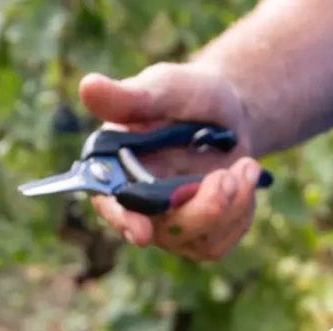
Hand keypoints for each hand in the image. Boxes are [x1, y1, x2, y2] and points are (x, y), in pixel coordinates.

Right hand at [79, 63, 261, 259]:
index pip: (108, 203)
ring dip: (231, 205)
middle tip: (228, 177)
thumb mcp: (165, 88)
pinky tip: (245, 178)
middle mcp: (138, 206)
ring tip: (246, 165)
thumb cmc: (189, 97)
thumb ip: (131, 97)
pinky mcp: (202, 238)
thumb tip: (87, 86)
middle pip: (163, 231)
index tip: (141, 232)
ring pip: (199, 241)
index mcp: (115, 170)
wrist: (230, 114)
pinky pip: (223, 241)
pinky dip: (242, 210)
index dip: (122, 220)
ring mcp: (171, 227)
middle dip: (202, 209)